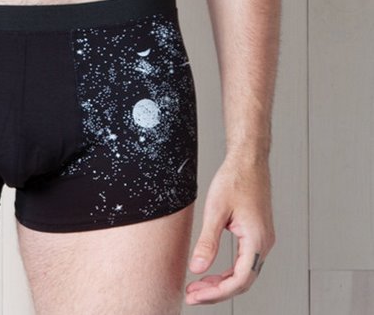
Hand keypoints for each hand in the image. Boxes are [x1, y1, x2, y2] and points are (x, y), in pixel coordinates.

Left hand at [185, 155, 275, 305]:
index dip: (216, 293)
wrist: (249, 161)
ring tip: (198, 286)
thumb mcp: (216, 210)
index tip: (195, 295)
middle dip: (216, 292)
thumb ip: (207, 242)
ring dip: (222, 283)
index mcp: (256, 240)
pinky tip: (212, 273)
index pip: (238, 280)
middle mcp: (264, 243)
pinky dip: (228, 271)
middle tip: (192, 295)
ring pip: (243, 273)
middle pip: (242, 281)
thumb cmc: (235, 179)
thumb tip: (197, 268)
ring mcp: (262, 240)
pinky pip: (244, 262)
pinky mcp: (257, 235)